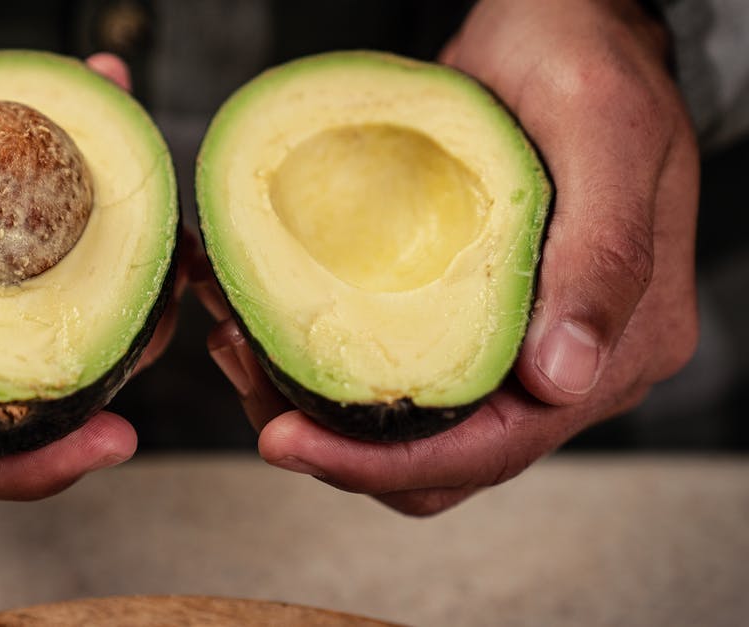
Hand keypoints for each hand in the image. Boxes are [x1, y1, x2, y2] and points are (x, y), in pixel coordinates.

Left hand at [201, 0, 699, 514]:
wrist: (567, 27)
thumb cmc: (587, 61)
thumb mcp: (605, 129)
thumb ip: (602, 254)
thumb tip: (561, 380)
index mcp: (621, 347)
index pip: (494, 449)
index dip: (383, 464)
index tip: (284, 442)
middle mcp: (570, 367)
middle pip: (441, 462)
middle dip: (333, 444)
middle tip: (245, 373)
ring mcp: (520, 349)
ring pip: (410, 432)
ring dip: (317, 408)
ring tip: (241, 342)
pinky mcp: (473, 324)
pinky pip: (399, 377)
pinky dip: (329, 367)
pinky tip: (270, 320)